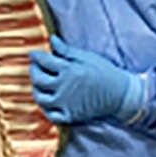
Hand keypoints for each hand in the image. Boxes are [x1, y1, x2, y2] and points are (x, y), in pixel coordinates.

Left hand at [29, 37, 144, 124]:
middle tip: (36, 67)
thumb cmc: (106, 73)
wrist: (122, 94)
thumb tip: (52, 40)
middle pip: (38, 79)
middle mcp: (64, 87)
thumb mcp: (87, 57)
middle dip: (33, 71)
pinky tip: (49, 101)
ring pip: (40, 98)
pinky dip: (46, 108)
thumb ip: (67, 50)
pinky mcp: (70, 116)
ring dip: (36, 90)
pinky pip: (50, 115)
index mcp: (69, 70)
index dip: (36, 56)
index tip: (33, 54)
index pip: (43, 61)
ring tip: (41, 84)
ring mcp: (66, 103)